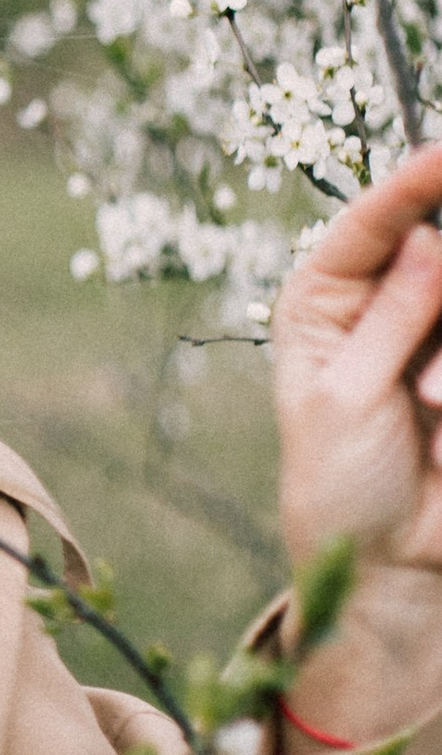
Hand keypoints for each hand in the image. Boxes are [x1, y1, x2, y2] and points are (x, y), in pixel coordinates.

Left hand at [274, 137, 441, 741]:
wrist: (389, 570)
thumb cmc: (341, 485)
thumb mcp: (347, 398)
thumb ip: (392, 316)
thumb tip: (425, 241)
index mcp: (324, 302)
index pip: (371, 221)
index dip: (411, 184)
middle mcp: (383, 306)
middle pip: (435, 250)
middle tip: (427, 383)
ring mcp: (436, 337)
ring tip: (434, 411)